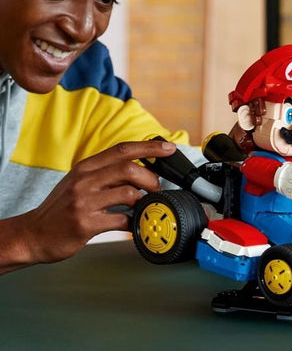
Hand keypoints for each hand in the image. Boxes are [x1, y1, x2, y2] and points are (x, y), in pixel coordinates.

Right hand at [3, 140, 176, 267]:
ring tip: (145, 207)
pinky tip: (134, 224)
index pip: (122, 149)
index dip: (149, 147)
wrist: (32, 234)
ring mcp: (84, 202)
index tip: (169, 148)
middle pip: (129, 168)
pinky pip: (121, 220)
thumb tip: (141, 170)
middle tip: (157, 189)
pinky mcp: (85, 224)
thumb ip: (106, 173)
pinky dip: (134, 222)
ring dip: (144, 201)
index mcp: (86, 167)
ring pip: (128, 193)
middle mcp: (85, 180)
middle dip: (151, 178)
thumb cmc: (61, 208)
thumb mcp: (79, 182)